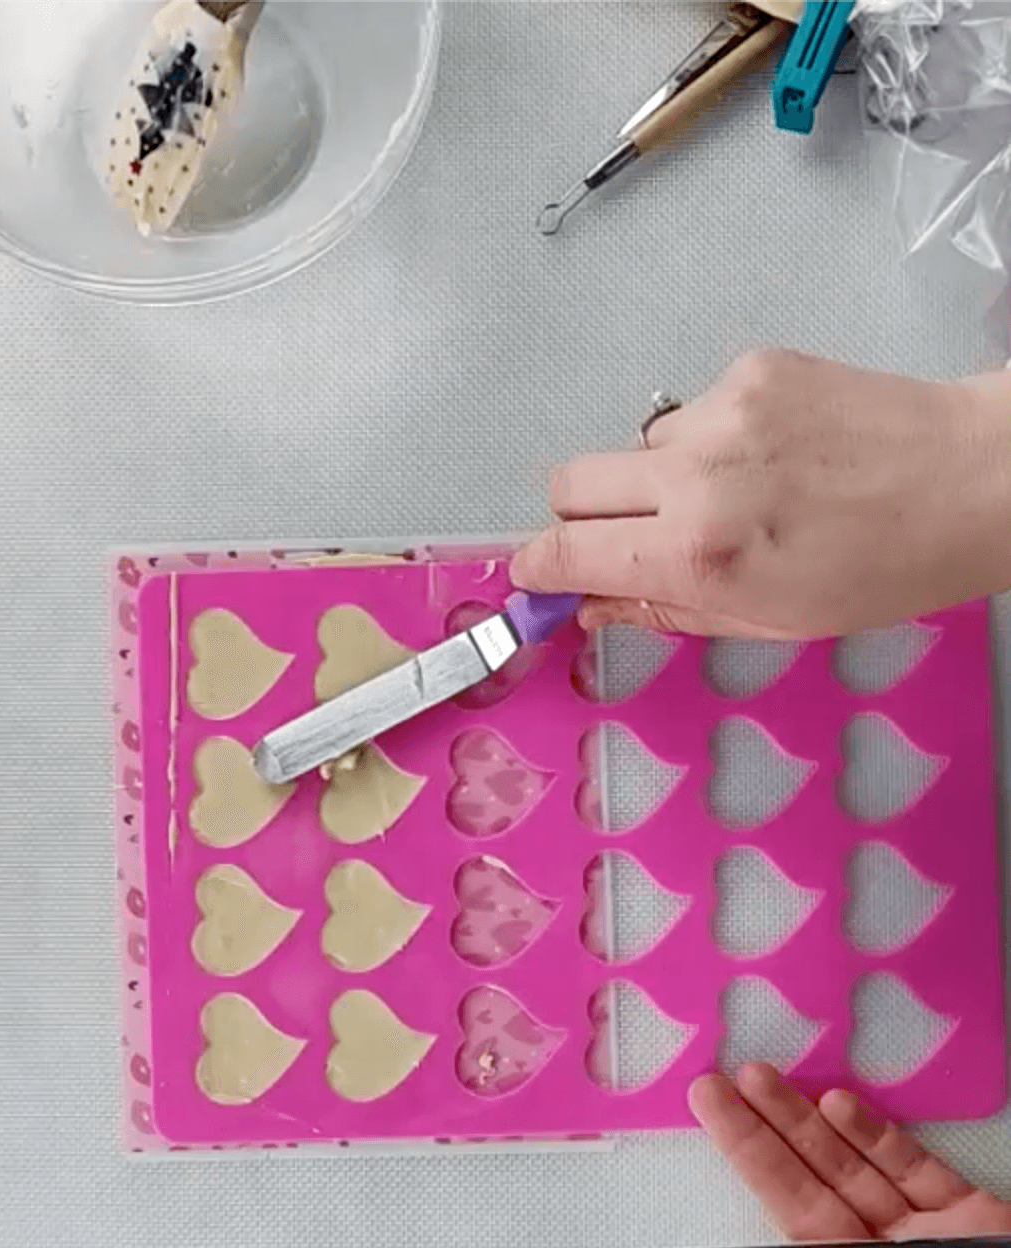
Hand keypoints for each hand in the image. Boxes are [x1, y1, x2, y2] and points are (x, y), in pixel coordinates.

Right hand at [511, 351, 1010, 637]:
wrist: (972, 479)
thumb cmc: (886, 567)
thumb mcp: (768, 622)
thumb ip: (665, 611)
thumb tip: (594, 605)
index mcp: (695, 554)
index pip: (562, 552)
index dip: (537, 569)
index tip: (536, 576)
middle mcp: (692, 477)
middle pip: (568, 484)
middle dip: (578, 519)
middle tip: (624, 541)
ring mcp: (720, 412)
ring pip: (634, 448)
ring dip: (655, 480)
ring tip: (729, 497)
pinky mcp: (751, 369)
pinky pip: (690, 413)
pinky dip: (708, 442)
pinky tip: (766, 458)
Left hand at [689, 1063, 1010, 1247]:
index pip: (800, 1244)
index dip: (760, 1189)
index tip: (721, 1158)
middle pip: (811, 1193)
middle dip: (761, 1140)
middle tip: (711, 1093)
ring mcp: (931, 1240)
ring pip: (853, 1170)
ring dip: (805, 1125)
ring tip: (757, 1082)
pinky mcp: (976, 1219)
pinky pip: (915, 1168)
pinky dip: (876, 1137)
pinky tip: (837, 1106)